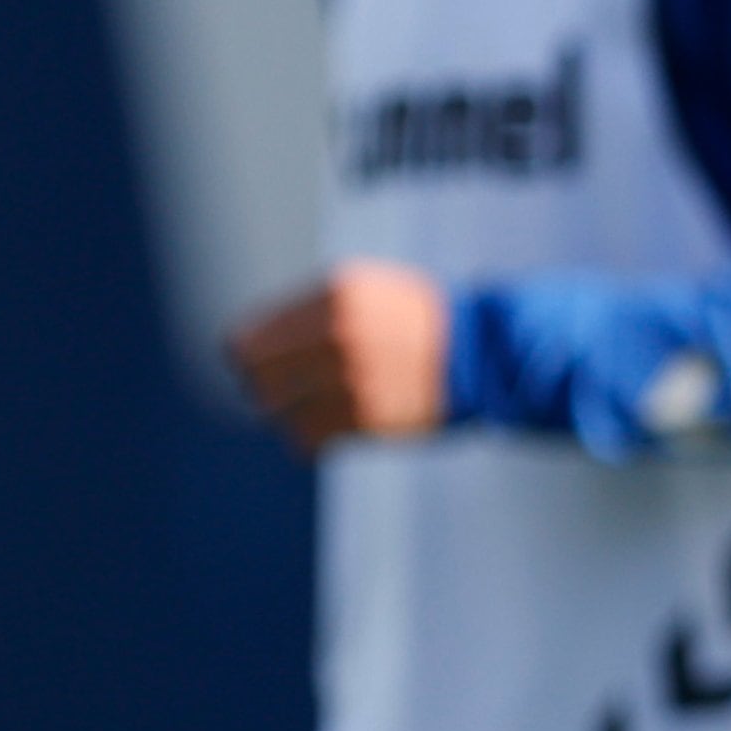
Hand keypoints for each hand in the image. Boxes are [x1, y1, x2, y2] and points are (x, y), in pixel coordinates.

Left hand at [223, 260, 451, 454]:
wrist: (483, 352)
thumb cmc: (419, 321)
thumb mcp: (367, 291)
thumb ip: (313, 309)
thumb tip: (254, 342)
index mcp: (335, 295)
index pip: (248, 338)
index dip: (247, 357)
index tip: (258, 366)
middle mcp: (338, 332)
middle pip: (256, 375)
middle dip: (264, 386)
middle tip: (283, 392)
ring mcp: (351, 374)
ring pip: (276, 409)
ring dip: (288, 413)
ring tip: (312, 410)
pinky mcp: (365, 415)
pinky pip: (304, 438)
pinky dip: (309, 439)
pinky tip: (328, 429)